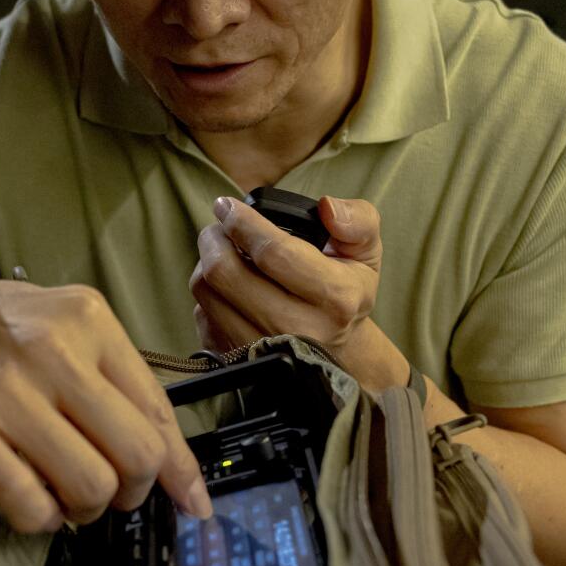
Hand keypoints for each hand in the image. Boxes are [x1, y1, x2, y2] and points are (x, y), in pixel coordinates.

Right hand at [0, 274, 211, 533]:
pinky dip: (39, 519)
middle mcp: (54, 348)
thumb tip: (161, 451)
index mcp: (88, 319)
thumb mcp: (52, 324)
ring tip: (64, 501)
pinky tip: (30, 506)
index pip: (158, 408)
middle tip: (109, 497)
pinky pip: (27, 500)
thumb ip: (105, 375)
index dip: (181, 469)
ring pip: (89, 484)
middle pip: (135, 454)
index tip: (193, 503)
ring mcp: (4, 385)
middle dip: (131, 493)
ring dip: (83, 511)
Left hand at [190, 194, 398, 383]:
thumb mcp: (365, 251)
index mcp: (334, 297)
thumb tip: (327, 207)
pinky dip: (208, 292)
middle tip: (220, 226)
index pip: (272, 252)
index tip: (227, 206)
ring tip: (223, 251)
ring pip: (206, 292)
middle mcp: (298, 329)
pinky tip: (227, 285)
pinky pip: (201, 314)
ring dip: (206, 262)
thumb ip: (357, 220)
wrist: (337, 349)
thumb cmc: (346, 290)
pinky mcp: (237, 360)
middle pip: (225, 273)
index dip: (242, 222)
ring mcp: (264, 350)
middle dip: (214, 238)